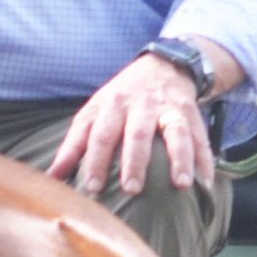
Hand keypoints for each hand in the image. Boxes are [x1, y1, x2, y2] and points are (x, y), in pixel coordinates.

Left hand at [50, 53, 216, 196]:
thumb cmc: (120, 99)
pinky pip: (200, 139)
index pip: (100, 135)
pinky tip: (204, 184)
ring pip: (175, 133)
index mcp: (112, 106)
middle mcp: (142, 107)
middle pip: (137, 134)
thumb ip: (73, 145)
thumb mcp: (93, 113)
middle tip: (131, 190)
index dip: (94, 161)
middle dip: (134, 162)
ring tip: (181, 185)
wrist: (162, 67)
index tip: (91, 187)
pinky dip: (204, 162)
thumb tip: (52, 177)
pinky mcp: (191, 115)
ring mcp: (169, 110)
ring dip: (179, 160)